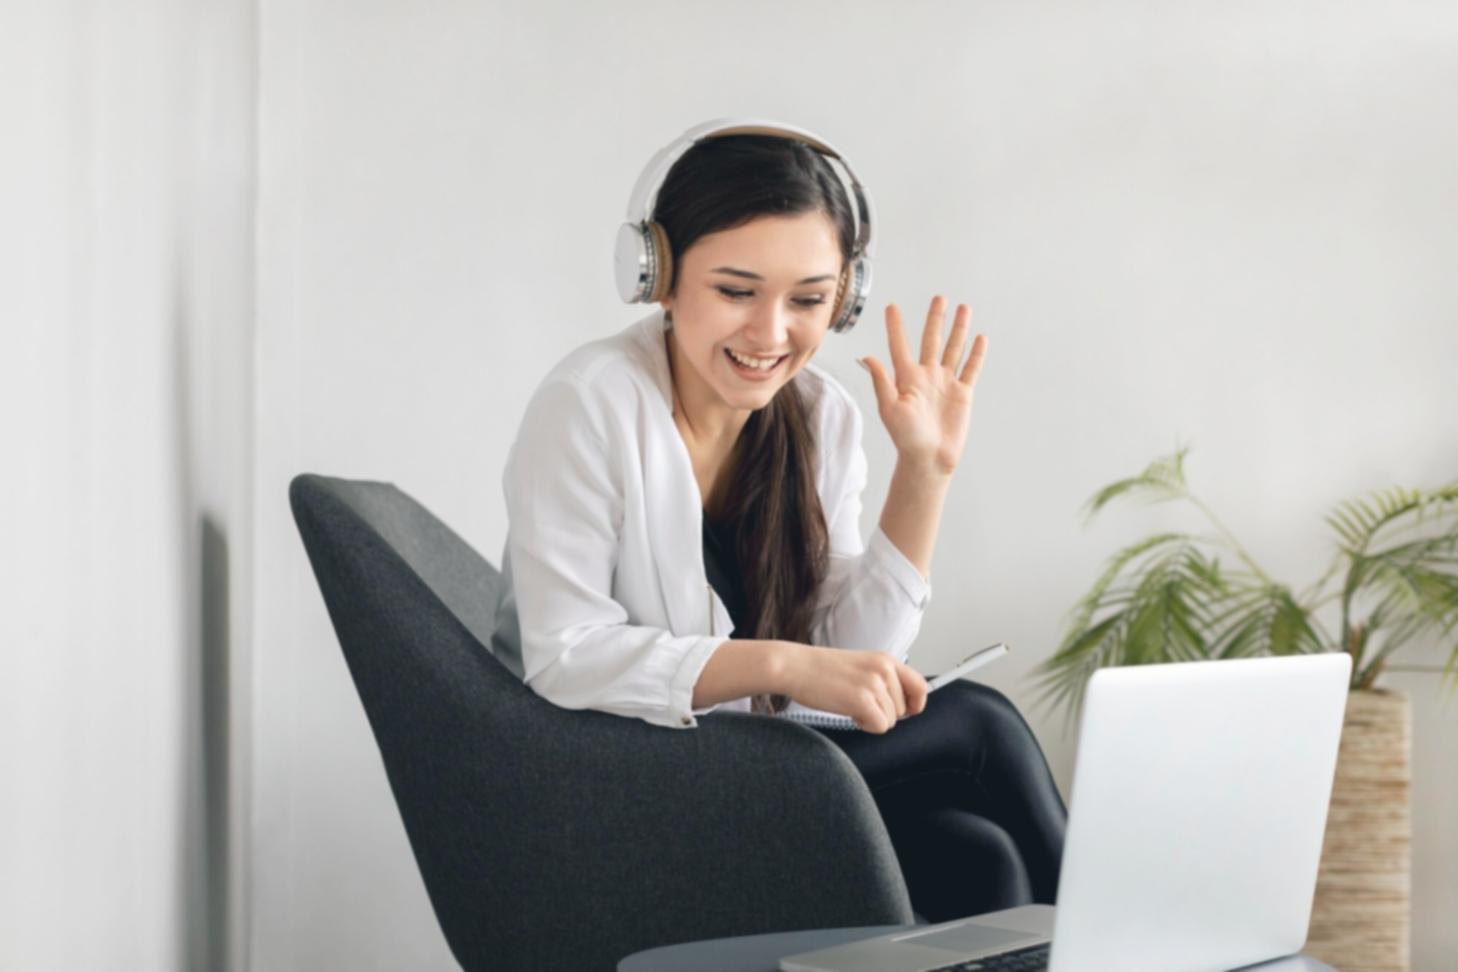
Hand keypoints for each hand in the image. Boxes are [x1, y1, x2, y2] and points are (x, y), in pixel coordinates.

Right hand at [781, 644, 929, 733]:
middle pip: (903, 710)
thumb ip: (884, 680)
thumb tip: (905, 708)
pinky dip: (865, 725)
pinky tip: (849, 713)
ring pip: (891, 720)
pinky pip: (880, 726)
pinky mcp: (862, 699)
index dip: (915, 704)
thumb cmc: (822, 670)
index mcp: (886, 659)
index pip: (920, 686)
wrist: (795, 666)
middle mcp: (884, 669)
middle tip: (857, 701)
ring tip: (849, 703)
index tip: (905, 712)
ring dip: (871, 719)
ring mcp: (874, 684)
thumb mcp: (861, 666)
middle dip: (883, 713)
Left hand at [859, 296, 987, 474]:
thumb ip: (882, 381)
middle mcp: (927, 376)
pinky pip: (971, 369)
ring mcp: (945, 383)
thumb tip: (868, 357)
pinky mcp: (962, 394)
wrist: (929, 458)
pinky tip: (980, 338)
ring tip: (963, 308)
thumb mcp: (889, 408)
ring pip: (953, 348)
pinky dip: (976, 354)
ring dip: (958, 329)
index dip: (896, 326)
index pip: (900, 345)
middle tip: (939, 297)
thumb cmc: (905, 437)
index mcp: (906, 378)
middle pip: (931, 339)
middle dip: (935, 318)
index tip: (892, 307)